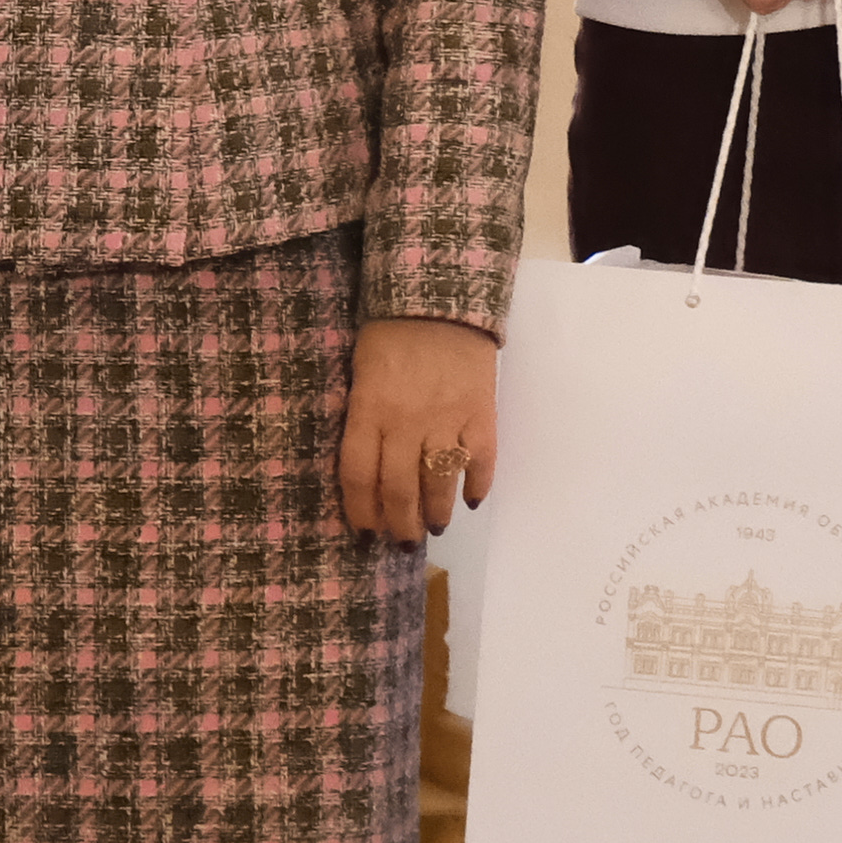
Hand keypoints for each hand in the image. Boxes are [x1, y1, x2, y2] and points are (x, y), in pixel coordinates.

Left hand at [336, 315, 500, 544]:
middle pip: (400, 489)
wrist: (439, 301)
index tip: (365, 532)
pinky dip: (479, 485)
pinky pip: (482, 460)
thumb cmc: (388, 336)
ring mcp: (448, 419)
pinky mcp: (482, 413)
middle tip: (403, 541)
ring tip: (434, 526)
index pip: (360, 476)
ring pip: (440, 483)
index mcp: (370, 410)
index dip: (361, 511)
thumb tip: (367, 471)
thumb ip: (362, 420)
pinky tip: (473, 500)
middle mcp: (407, 422)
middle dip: (400, 524)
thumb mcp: (359, 376)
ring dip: (437, 513)